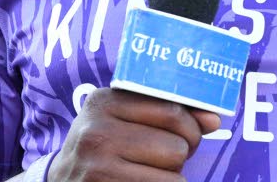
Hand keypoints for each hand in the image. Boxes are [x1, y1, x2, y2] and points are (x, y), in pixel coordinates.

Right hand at [49, 89, 220, 181]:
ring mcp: (98, 167)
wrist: (62, 181)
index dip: (191, 126)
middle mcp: (97, 132)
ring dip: (171, 178)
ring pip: (173, 176)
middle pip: (177, 146)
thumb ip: (168, 112)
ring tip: (149, 172)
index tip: (188, 134)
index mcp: (104, 102)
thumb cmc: (104, 145)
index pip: (173, 110)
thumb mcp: (123, 118)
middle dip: (180, 154)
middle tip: (164, 157)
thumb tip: (214, 120)